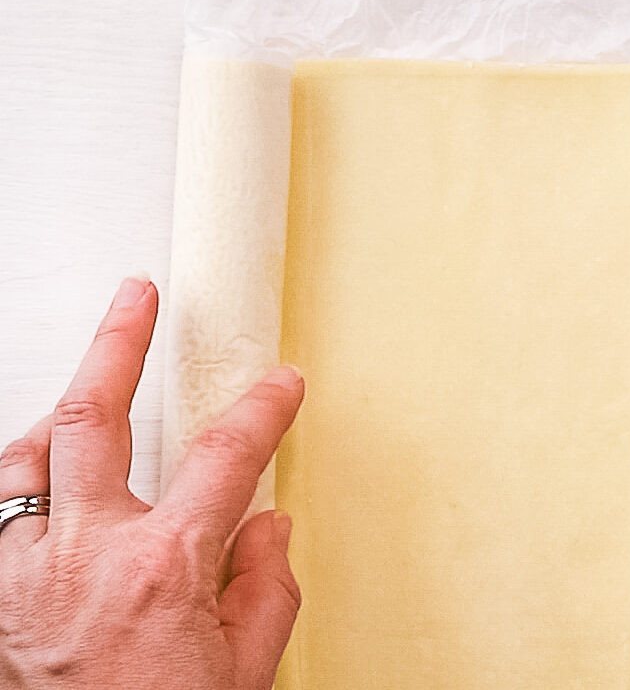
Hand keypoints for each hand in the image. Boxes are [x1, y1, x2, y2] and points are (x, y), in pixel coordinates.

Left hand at [0, 276, 304, 688]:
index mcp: (165, 568)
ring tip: (81, 393)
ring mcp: (21, 577)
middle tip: (135, 299)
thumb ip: (266, 588)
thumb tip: (268, 527)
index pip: (227, 456)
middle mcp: (85, 557)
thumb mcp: (245, 673)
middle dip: (117, 344)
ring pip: (21, 460)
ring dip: (55, 417)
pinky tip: (34, 479)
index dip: (262, 409)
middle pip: (92, 419)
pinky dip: (15, 484)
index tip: (280, 386)